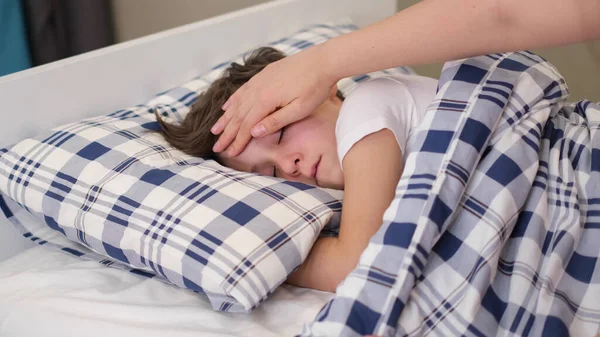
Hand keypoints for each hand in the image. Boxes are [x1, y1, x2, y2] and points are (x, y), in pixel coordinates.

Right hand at [211, 43, 337, 156]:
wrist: (323, 60)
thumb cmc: (315, 88)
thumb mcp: (299, 110)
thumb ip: (276, 121)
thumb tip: (253, 132)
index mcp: (266, 101)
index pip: (247, 126)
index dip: (238, 141)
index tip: (231, 153)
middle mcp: (258, 90)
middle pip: (238, 116)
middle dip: (227, 133)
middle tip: (216, 147)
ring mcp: (259, 80)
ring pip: (237, 103)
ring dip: (225, 118)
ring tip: (215, 130)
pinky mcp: (264, 74)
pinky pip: (242, 90)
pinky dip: (232, 100)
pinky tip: (227, 106)